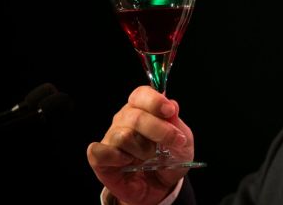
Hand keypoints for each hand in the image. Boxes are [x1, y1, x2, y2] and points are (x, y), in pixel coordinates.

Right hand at [87, 86, 194, 204]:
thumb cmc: (170, 159)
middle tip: (175, 142)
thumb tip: (172, 104)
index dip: (155, 100)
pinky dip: (116, 158)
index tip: (169, 110)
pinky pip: (99, 152)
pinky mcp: (100, 159)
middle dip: (159, 130)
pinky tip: (128, 162)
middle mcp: (124, 120)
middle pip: (135, 116)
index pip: (141, 94)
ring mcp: (111, 139)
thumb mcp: (183, 141)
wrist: (161, 187)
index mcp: (142, 109)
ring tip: (149, 158)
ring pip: (124, 136)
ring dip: (143, 150)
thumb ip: (177, 123)